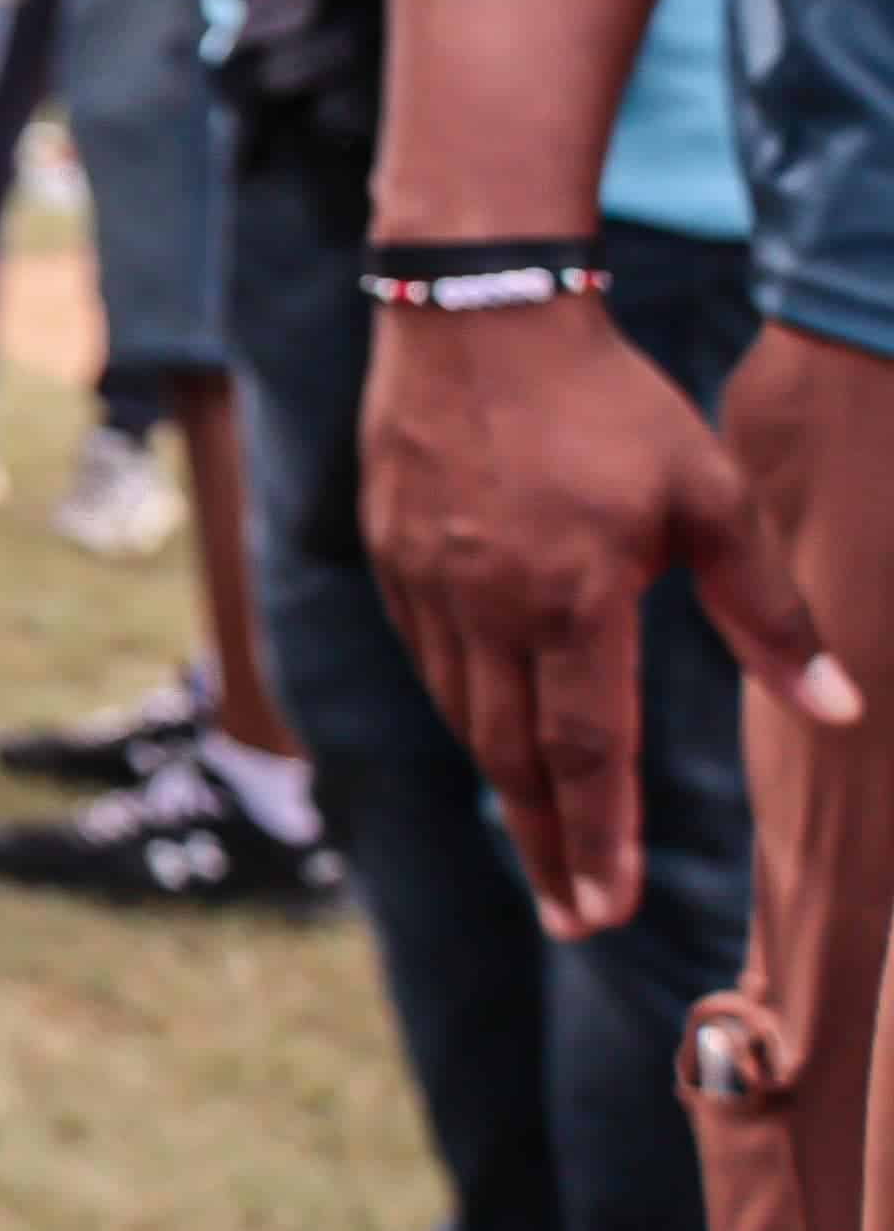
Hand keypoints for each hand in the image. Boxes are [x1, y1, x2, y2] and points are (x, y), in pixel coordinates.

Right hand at [365, 299, 858, 935]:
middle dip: (547, 845)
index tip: (607, 909)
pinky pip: (429, 658)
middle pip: (514, 756)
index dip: (601, 839)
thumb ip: (767, 610)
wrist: (474, 312)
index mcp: (572, 598)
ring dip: (506, 786)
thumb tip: (838, 709)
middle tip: (573, 918)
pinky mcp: (391, 554)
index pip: (587, 751)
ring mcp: (427, 581)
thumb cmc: (610, 403)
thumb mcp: (709, 497)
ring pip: (464, 712)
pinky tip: (491, 729)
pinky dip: (465, 710)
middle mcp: (486, 605)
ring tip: (541, 843)